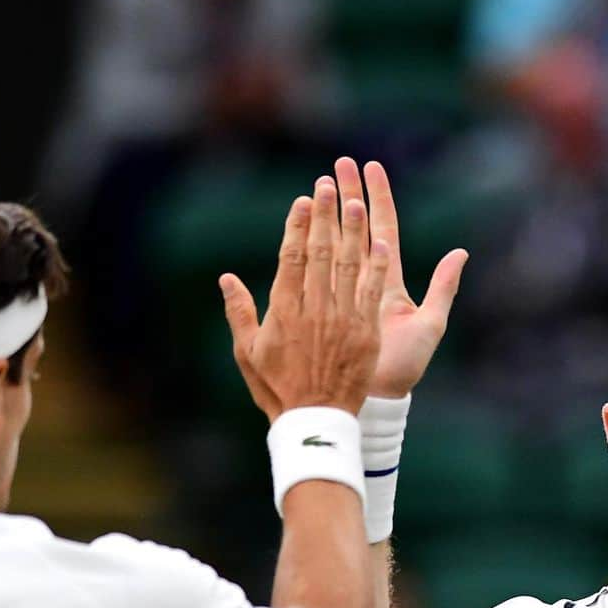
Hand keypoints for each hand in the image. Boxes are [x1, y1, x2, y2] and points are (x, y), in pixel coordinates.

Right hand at [220, 181, 389, 420]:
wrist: (315, 421)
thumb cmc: (277, 389)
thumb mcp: (248, 353)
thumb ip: (239, 313)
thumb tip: (226, 278)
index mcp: (284, 311)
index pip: (291, 257)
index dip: (298, 226)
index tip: (304, 201)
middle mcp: (314, 310)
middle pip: (320, 253)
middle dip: (325, 217)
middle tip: (329, 185)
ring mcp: (342, 320)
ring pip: (348, 266)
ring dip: (353, 232)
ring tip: (356, 203)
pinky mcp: (365, 333)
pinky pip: (372, 293)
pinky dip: (377, 268)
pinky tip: (381, 244)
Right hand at [332, 158, 467, 397]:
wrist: (377, 400)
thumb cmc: (402, 368)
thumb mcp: (430, 325)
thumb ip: (444, 287)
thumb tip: (461, 252)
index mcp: (386, 284)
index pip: (381, 231)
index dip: (376, 199)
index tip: (368, 168)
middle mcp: (365, 285)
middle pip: (356, 231)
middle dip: (348, 196)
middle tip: (336, 165)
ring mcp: (345, 295)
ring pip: (338, 245)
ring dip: (332, 214)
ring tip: (323, 184)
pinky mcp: (329, 310)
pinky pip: (323, 275)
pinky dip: (319, 251)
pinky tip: (310, 227)